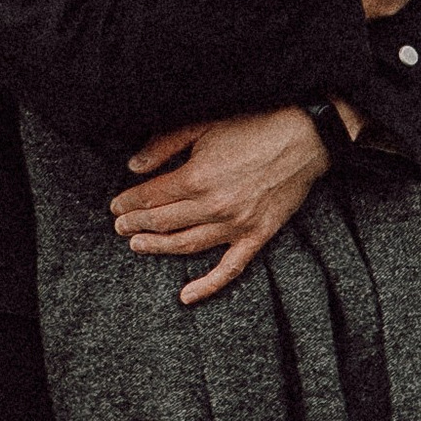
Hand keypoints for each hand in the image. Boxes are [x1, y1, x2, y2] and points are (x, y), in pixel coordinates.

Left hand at [109, 104, 333, 306]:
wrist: (305, 137)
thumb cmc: (254, 126)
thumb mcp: (203, 125)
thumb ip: (165, 146)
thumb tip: (134, 167)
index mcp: (197, 177)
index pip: (151, 197)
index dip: (129, 202)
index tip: (115, 206)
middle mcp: (213, 206)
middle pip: (163, 222)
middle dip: (136, 225)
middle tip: (119, 227)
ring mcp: (236, 225)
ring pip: (187, 245)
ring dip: (158, 248)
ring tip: (138, 246)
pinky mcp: (257, 236)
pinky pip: (229, 268)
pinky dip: (207, 285)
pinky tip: (186, 295)